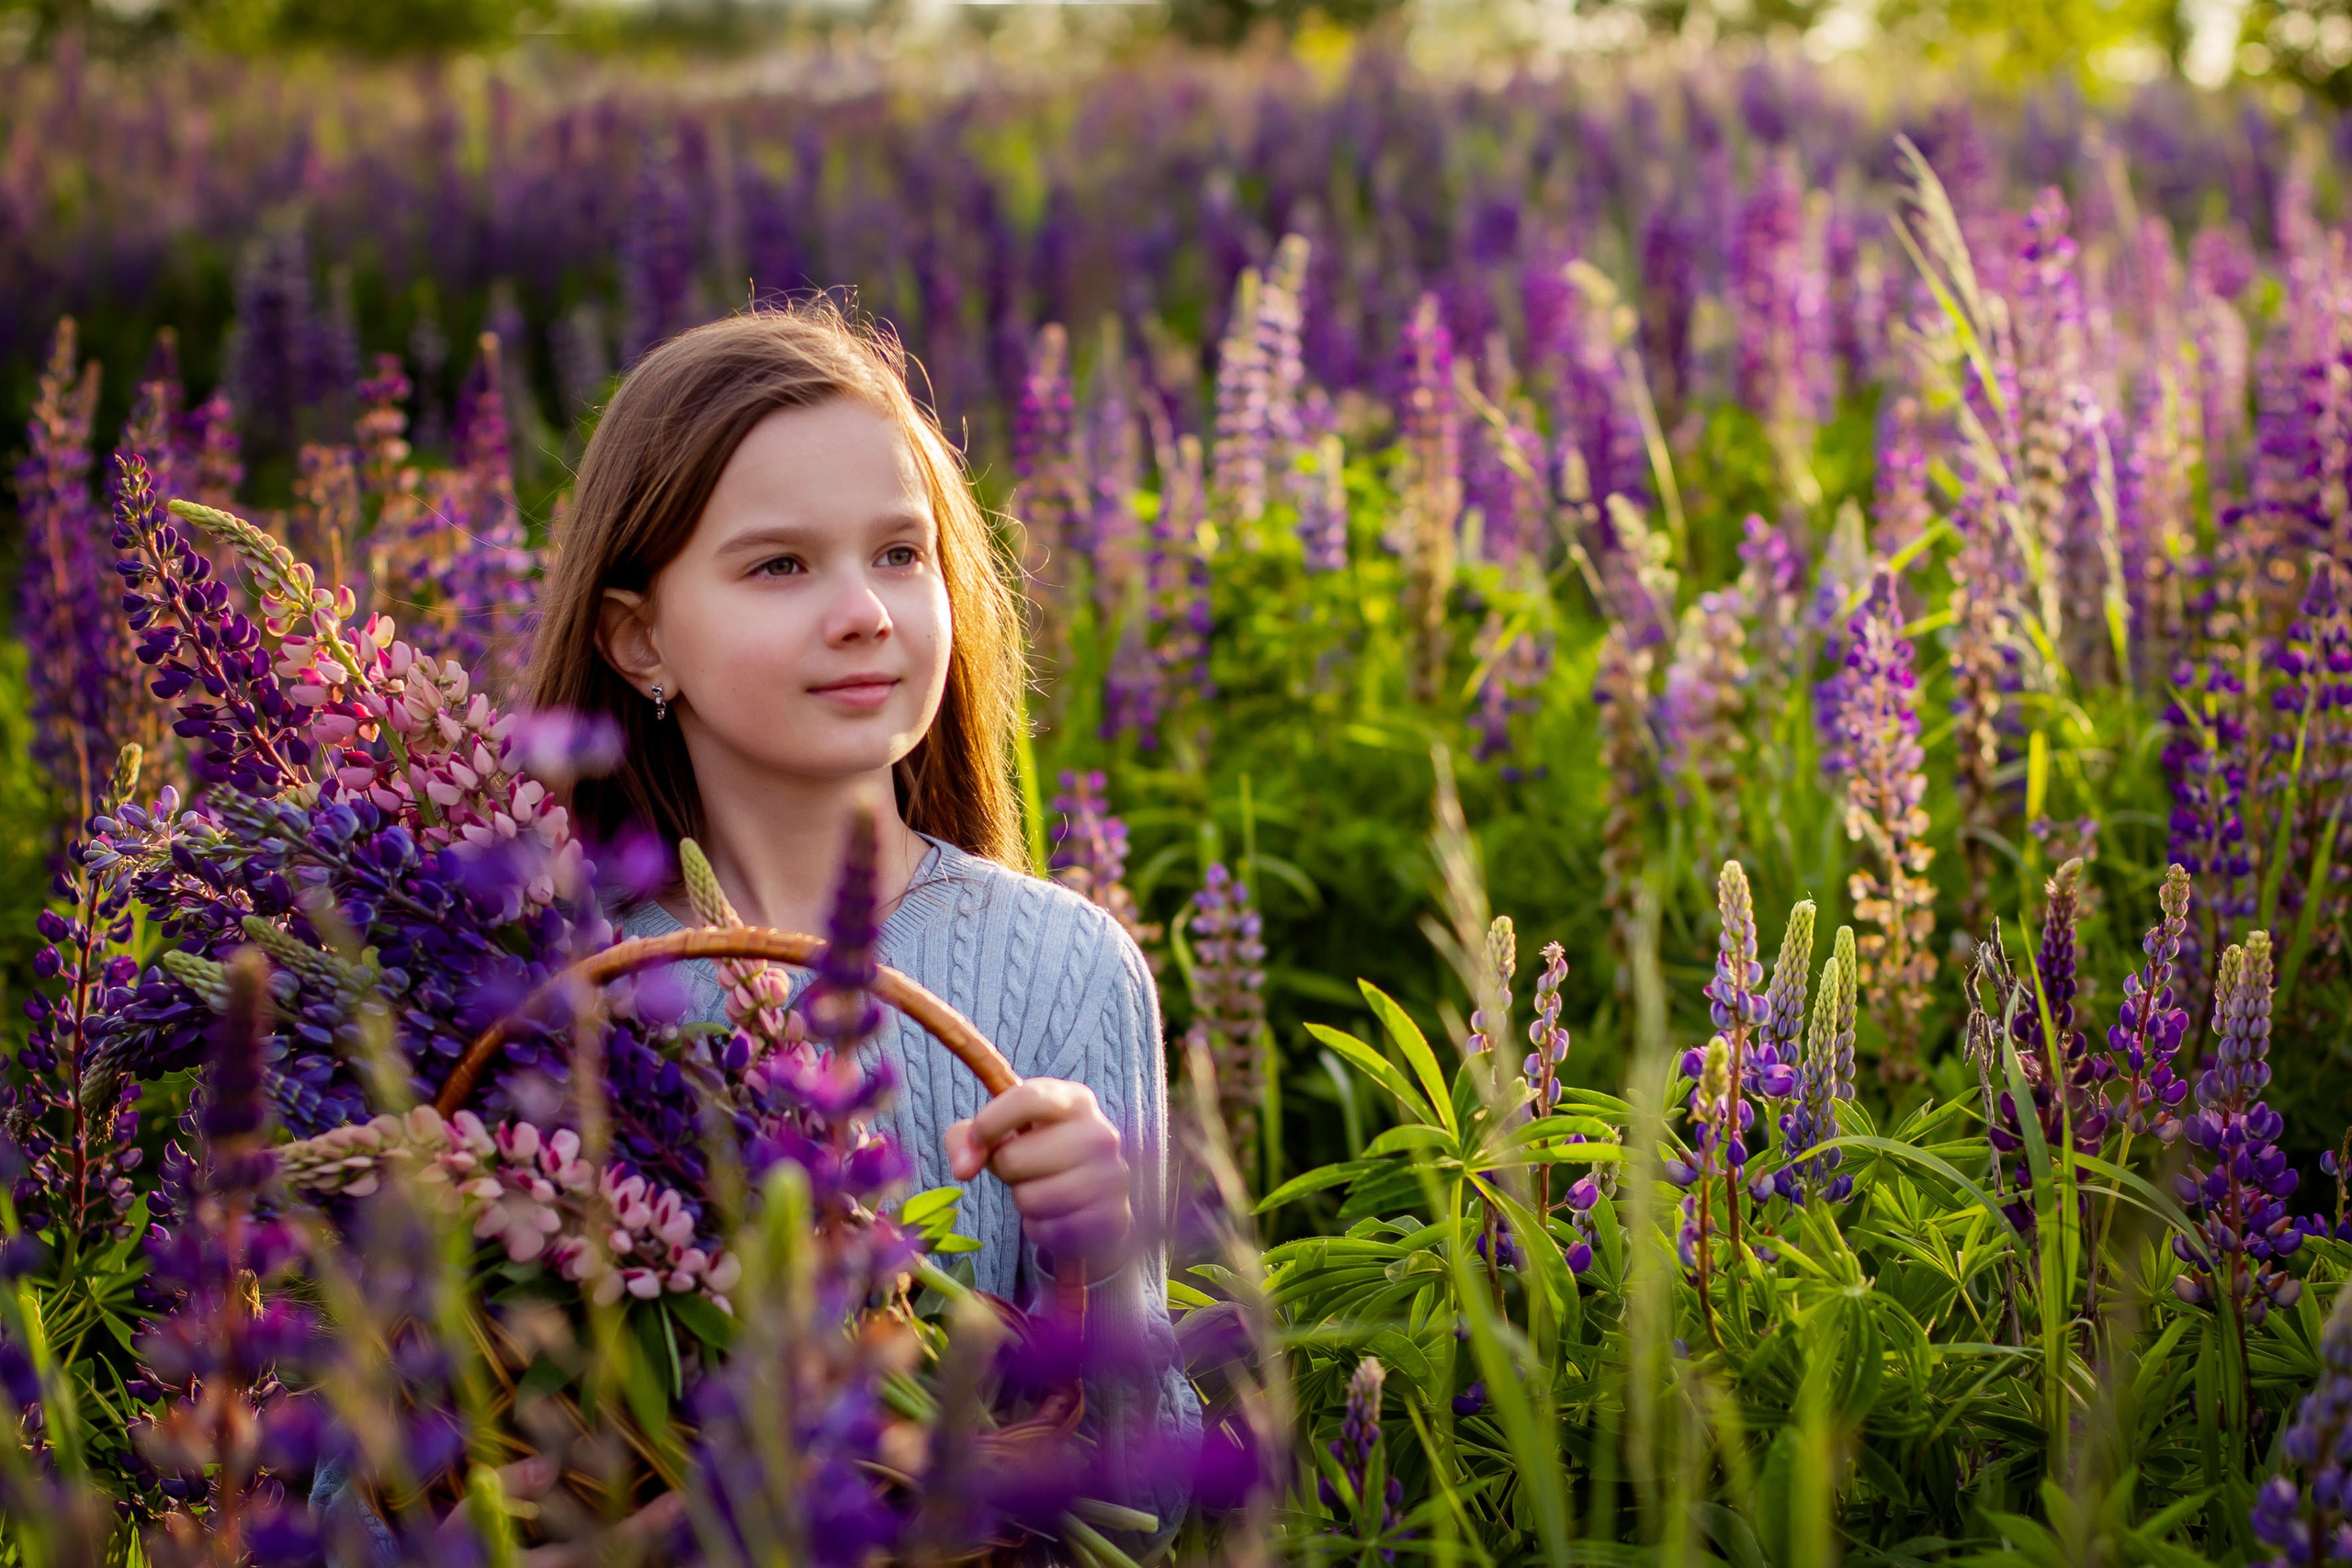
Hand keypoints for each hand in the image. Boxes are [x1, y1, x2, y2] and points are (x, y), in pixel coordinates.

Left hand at [945, 1077, 1131, 1273]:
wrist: (1095, 1207)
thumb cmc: (1041, 1160)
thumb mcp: (1005, 1136)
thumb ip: (967, 1137)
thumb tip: (963, 1167)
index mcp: (1076, 1101)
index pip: (1029, 1097)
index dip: (991, 1120)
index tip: (978, 1139)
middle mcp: (1100, 1134)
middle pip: (1013, 1157)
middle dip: (1005, 1169)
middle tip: (1025, 1170)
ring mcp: (1109, 1177)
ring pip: (1027, 1197)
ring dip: (1024, 1200)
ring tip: (1044, 1191)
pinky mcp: (1108, 1218)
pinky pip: (1045, 1229)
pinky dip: (1040, 1229)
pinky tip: (1058, 1216)